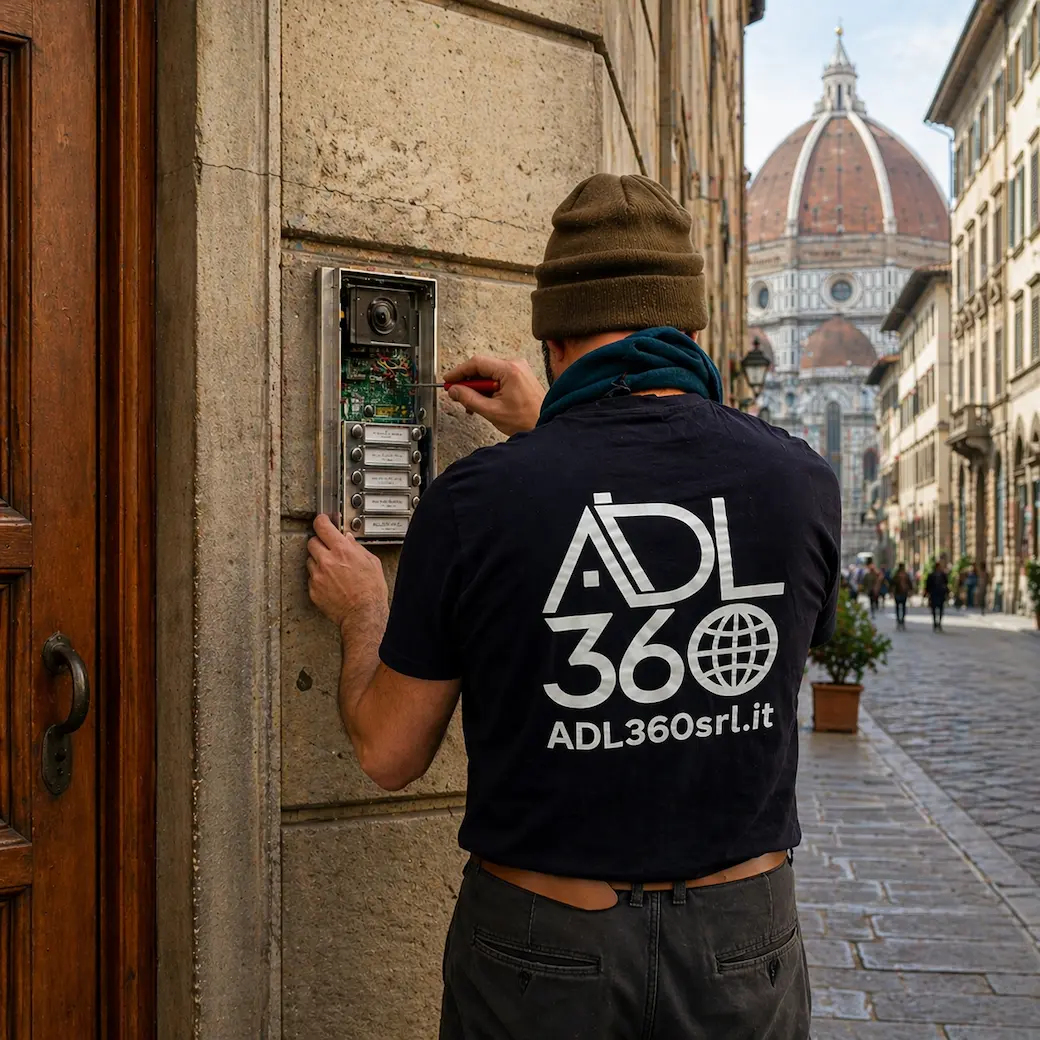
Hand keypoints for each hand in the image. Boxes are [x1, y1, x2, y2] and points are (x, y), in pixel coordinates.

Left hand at [307, 514, 387, 631]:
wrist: (363, 614)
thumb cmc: (371, 591)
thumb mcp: (371, 563)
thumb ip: (357, 548)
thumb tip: (348, 539)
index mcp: (342, 550)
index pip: (323, 527)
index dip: (321, 521)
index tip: (322, 521)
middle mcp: (327, 560)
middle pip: (312, 542)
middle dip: (319, 543)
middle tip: (327, 548)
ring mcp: (318, 576)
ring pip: (310, 560)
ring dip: (318, 561)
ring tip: (332, 570)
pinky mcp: (314, 590)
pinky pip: (311, 578)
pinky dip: (318, 578)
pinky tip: (331, 583)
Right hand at [441, 354, 544, 436]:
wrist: (546, 423)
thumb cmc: (527, 420)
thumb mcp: (492, 411)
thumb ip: (469, 399)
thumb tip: (454, 390)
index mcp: (509, 370)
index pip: (476, 363)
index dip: (459, 372)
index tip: (448, 380)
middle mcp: (515, 365)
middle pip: (482, 367)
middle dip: (469, 383)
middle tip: (458, 396)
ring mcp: (519, 369)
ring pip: (489, 373)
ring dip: (479, 388)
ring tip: (474, 405)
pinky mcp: (520, 376)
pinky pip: (498, 377)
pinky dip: (489, 388)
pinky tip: (486, 402)